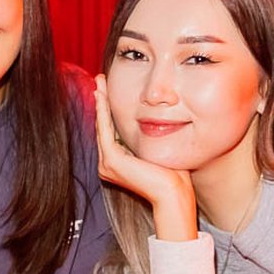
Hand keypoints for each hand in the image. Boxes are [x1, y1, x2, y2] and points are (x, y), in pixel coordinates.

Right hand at [94, 75, 197, 238]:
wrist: (173, 193)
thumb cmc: (172, 175)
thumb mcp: (156, 149)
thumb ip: (148, 136)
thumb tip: (151, 118)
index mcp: (116, 163)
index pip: (110, 131)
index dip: (108, 109)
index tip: (108, 90)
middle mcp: (107, 164)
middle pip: (103, 126)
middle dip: (102, 101)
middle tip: (100, 80)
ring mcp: (107, 163)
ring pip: (102, 125)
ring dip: (101, 102)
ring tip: (100, 83)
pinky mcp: (111, 160)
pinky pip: (105, 129)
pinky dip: (103, 111)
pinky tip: (102, 95)